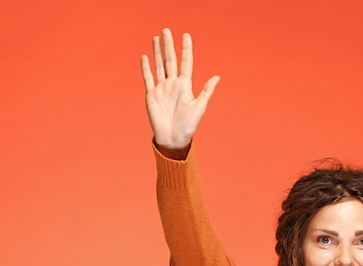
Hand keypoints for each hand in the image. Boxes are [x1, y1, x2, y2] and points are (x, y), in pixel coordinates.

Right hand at [141, 28, 219, 158]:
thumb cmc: (188, 126)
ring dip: (157, 52)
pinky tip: (145, 56)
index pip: (186, 62)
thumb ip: (206, 91)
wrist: (173, 139)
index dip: (186, 49)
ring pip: (159, 66)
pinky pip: (148, 78)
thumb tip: (218, 77)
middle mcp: (173, 84)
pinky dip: (146, 67)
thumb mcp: (200, 107)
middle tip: (167, 30)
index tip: (186, 35)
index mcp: (185, 85)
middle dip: (169, 45)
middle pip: (170, 60)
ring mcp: (161, 89)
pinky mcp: (151, 95)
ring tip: (156, 38)